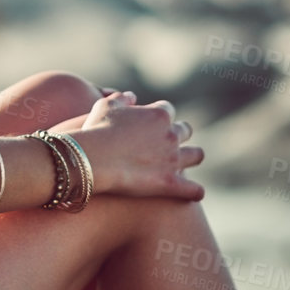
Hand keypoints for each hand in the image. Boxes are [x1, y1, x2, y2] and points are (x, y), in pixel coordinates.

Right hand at [72, 90, 204, 201]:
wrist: (93, 158)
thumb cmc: (96, 131)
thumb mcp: (105, 106)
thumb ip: (121, 98)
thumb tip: (131, 96)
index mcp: (158, 115)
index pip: (167, 110)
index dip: (160, 117)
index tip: (151, 125)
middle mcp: (170, 135)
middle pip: (186, 130)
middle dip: (179, 135)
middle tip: (167, 144)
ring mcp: (173, 159)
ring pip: (197, 155)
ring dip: (191, 157)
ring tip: (183, 166)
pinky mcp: (171, 183)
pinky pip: (194, 189)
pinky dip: (194, 191)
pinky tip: (190, 193)